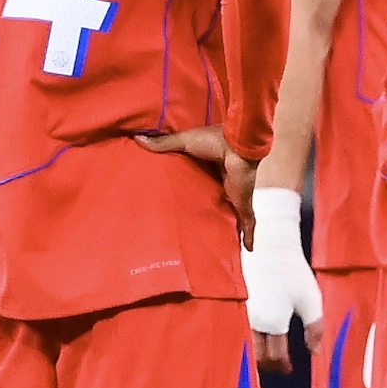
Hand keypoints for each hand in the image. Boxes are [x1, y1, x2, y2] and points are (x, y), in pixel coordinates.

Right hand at [136, 125, 256, 249]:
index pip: (206, 186)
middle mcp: (227, 185)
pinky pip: (248, 223)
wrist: (238, 144)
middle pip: (220, 204)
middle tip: (202, 230)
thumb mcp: (184, 143)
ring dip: (231, 228)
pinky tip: (248, 248)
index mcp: (214, 171)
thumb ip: (163, 144)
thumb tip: (138, 139)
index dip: (200, 195)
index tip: (188, 205)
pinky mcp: (243, 204)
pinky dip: (249, 235)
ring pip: (235, 217)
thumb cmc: (214, 141)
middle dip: (215, 215)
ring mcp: (237, 196)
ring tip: (223, 244)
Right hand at [242, 188, 324, 371]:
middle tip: (277, 362)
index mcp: (271, 324)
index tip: (288, 368)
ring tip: (266, 349)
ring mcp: (237, 312)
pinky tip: (253, 331)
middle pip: (256, 354)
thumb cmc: (292, 270)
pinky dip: (244, 335)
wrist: (267, 242)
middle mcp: (250, 322)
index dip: (282, 366)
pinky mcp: (231, 302)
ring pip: (244, 342)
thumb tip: (315, 353)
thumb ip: (315, 328)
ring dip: (254, 350)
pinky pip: (235, 327)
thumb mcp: (312, 299)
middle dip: (267, 363)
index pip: (274, 357)